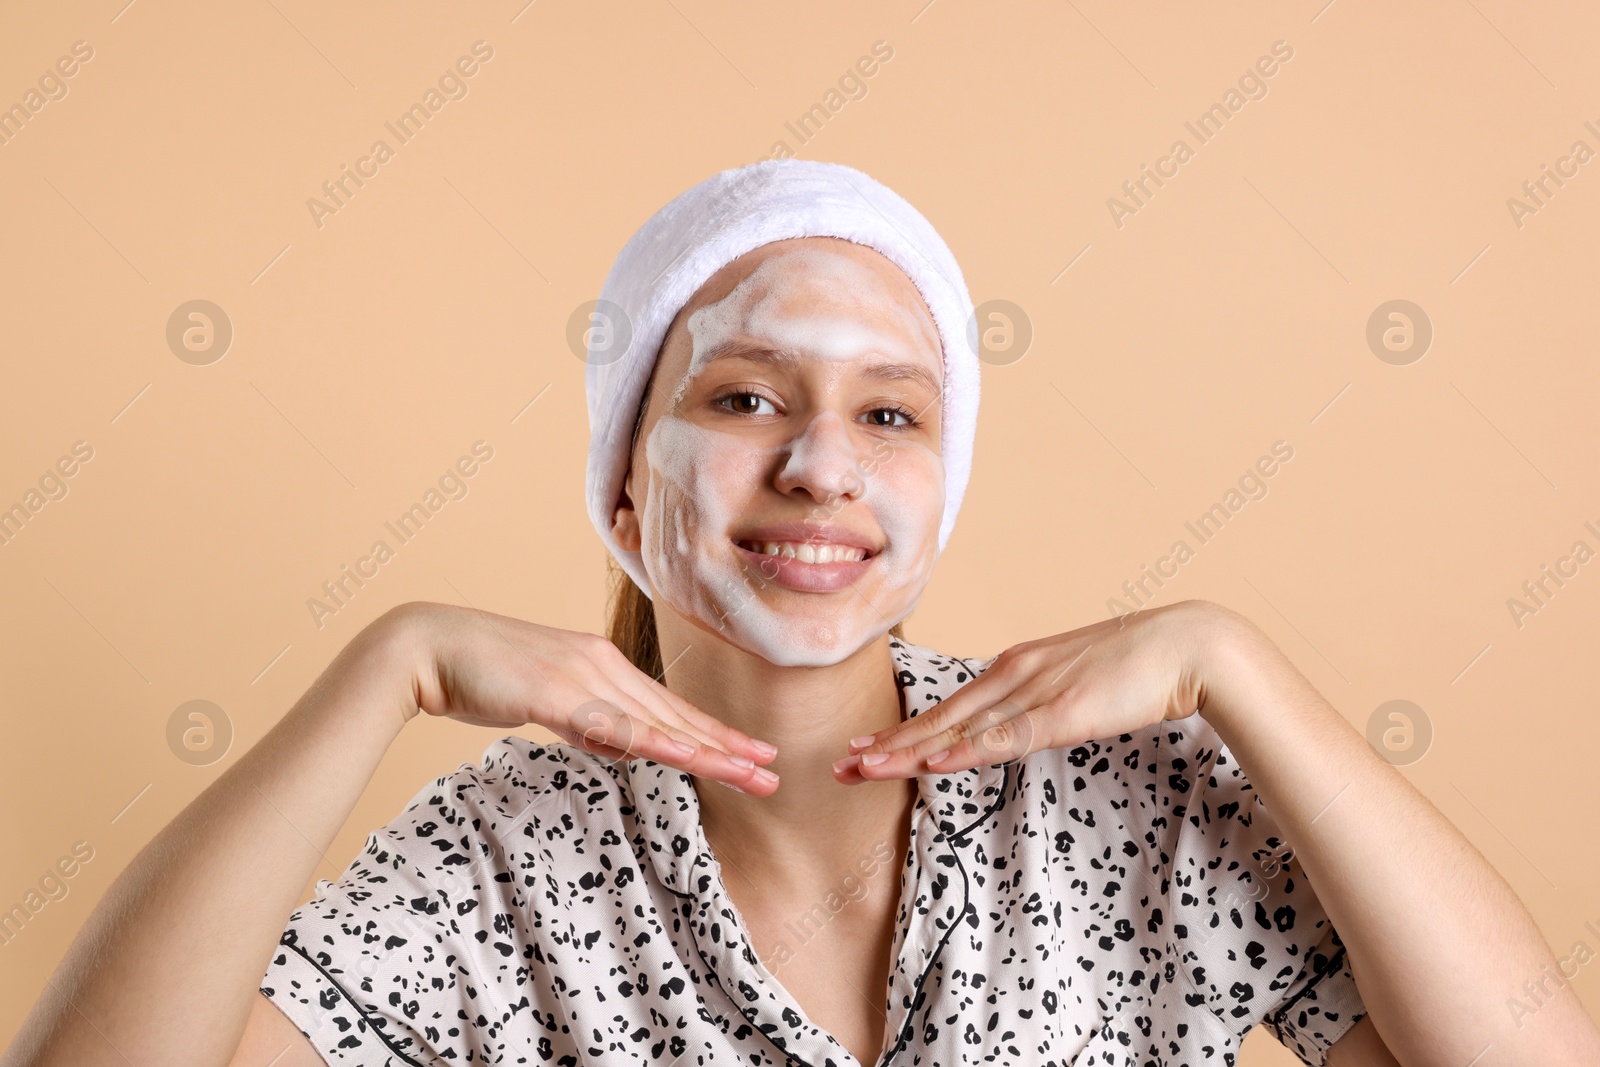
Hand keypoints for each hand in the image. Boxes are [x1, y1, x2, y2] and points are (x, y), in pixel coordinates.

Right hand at [391, 601, 780, 794]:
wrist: (427, 648)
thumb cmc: (478, 674)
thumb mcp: (542, 699)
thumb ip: (579, 718)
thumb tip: (610, 741)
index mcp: (599, 663)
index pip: (666, 705)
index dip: (710, 731)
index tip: (748, 752)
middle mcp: (601, 664)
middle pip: (675, 714)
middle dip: (726, 745)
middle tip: (773, 769)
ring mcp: (583, 676)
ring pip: (658, 723)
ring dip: (709, 751)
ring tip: (751, 774)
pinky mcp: (560, 694)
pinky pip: (619, 728)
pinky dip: (660, 745)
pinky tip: (693, 760)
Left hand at [834, 600, 1233, 782]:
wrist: (1185, 644)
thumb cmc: (1136, 666)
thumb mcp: (1074, 686)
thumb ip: (1042, 705)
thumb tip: (1018, 725)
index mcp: (1015, 668)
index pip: (948, 709)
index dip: (904, 732)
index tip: (865, 750)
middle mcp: (1013, 675)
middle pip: (940, 719)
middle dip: (888, 745)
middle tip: (841, 767)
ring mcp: (1036, 692)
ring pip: (960, 729)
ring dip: (910, 751)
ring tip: (866, 769)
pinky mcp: (1063, 711)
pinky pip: (1005, 737)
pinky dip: (966, 750)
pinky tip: (933, 762)